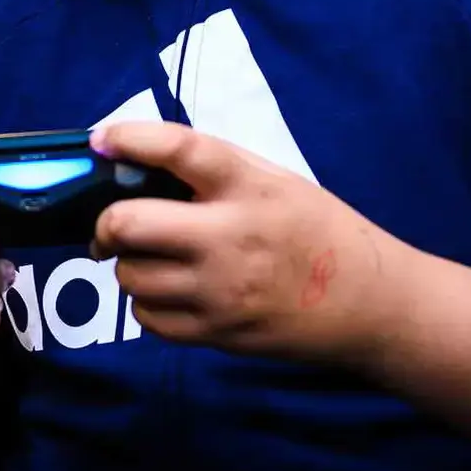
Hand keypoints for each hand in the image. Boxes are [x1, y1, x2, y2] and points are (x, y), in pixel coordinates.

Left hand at [90, 121, 394, 360]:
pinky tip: (171, 291)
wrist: (367, 303)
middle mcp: (230, 237)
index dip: (130, 138)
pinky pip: (148, 319)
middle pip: (128, 224)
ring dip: (130, 264)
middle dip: (108, 222)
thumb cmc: (316, 232)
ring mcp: (221, 290)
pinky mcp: (217, 332)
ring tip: (153, 259)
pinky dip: (147, 303)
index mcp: (250, 186)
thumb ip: (215, 171)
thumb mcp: (276, 181)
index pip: (179, 148)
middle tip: (114, 224)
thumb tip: (139, 163)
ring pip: (130, 276)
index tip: (103, 140)